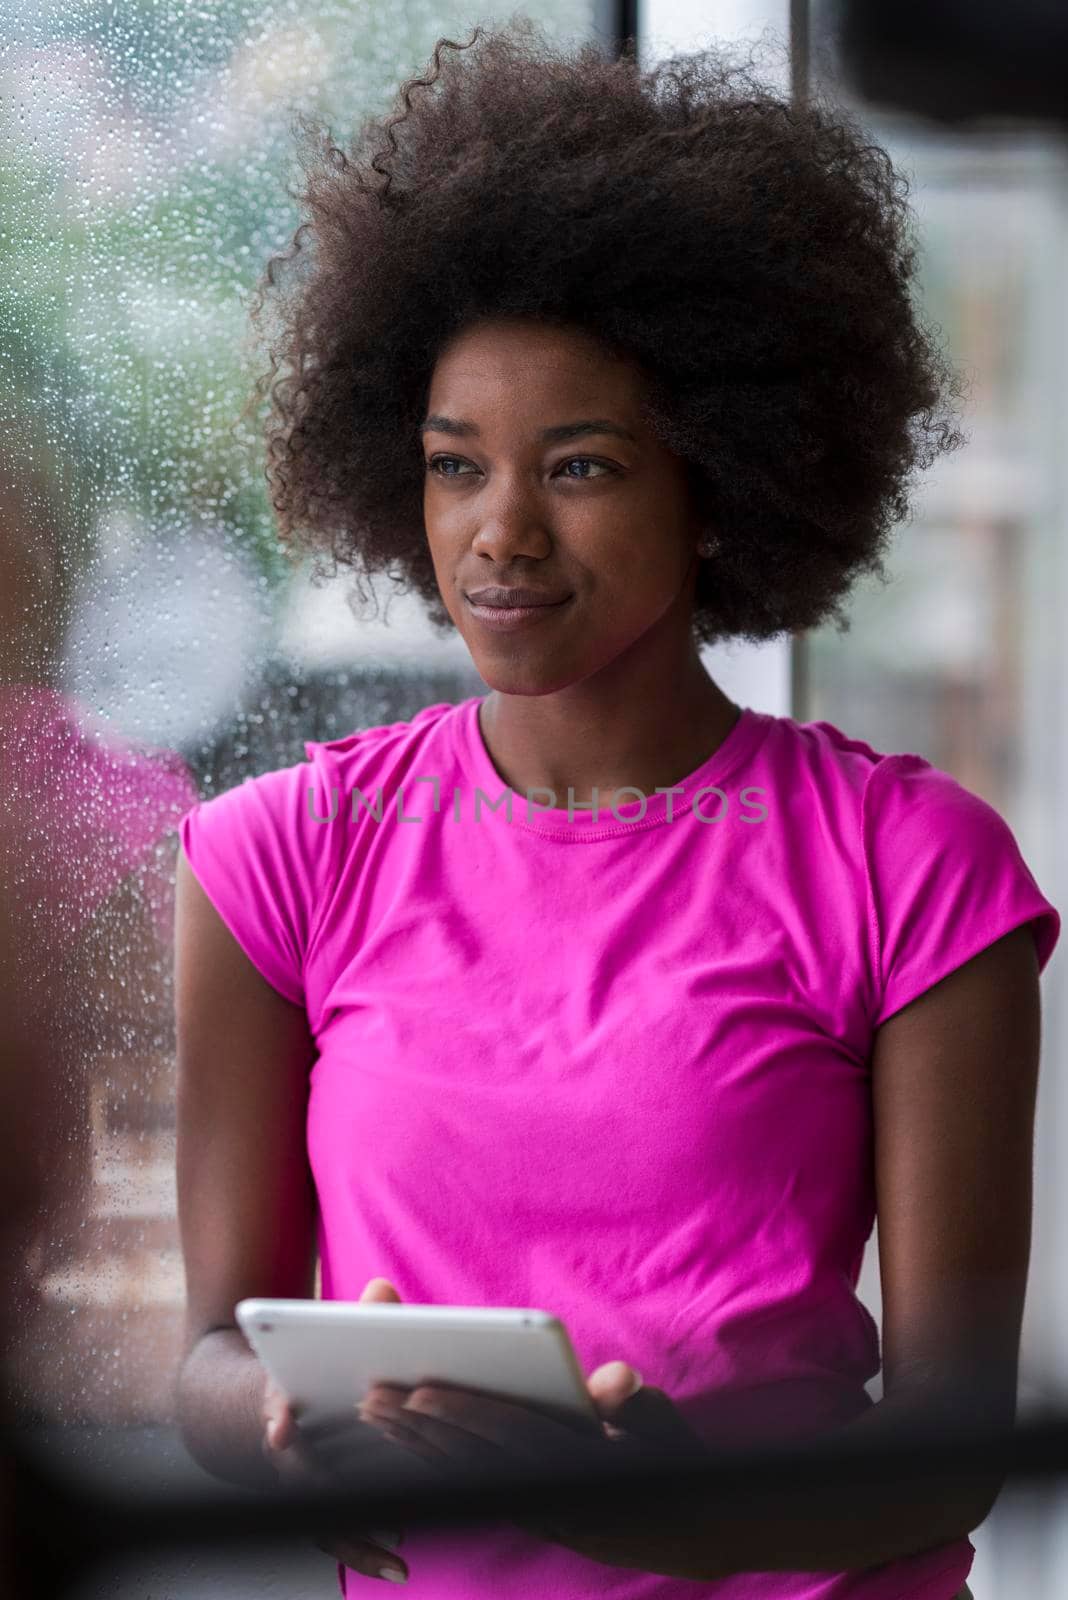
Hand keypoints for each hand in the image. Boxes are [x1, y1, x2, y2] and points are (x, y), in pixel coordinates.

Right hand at [261, 1277, 425, 1583]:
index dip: (275, 1414)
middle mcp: (284, 1453)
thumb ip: (357, 1316)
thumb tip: (381, 1292)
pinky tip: (400, 1565)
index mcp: (279, 1402)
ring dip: (356, 1536)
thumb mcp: (324, 1334)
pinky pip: (338, 1538)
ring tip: (397, 1550)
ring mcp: (299, 1486)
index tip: (279, 1426)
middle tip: (358, 1493)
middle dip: (329, 1485)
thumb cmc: (310, 1364)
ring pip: (321, 1517)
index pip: (272, 1406)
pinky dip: (364, 1553)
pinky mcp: (318, 1508)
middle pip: (300, 1475)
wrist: (270, 1401)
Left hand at [358, 1355, 713, 1576]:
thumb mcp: (659, 1422)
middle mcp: (550, 1498)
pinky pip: (471, 1488)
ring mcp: (535, 1514)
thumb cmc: (669, 1457)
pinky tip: (407, 1445)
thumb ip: (631, 1402)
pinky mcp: (528, 1520)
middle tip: (371, 1397)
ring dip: (417, 1447)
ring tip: (375, 1415)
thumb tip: (618, 1380)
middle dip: (419, 1428)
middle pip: (473, 1457)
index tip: (421, 1391)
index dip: (463, 1413)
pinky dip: (436, 1465)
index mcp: (579, 1467)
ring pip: (465, 1476)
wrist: (688, 1529)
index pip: (511, 1435)